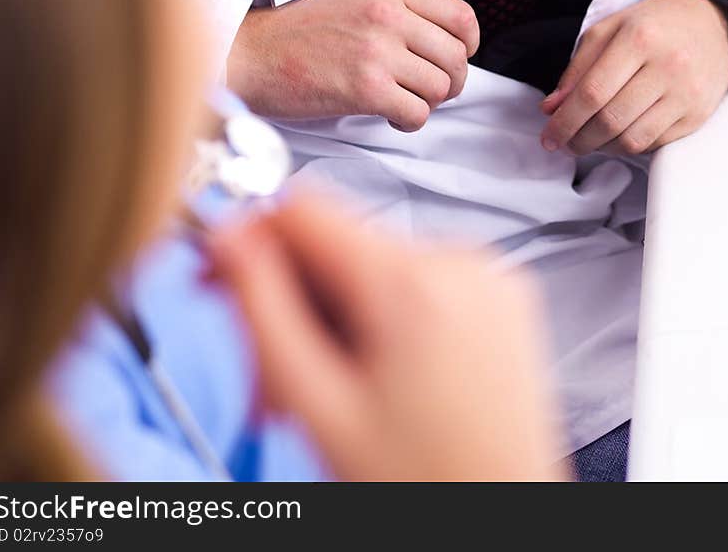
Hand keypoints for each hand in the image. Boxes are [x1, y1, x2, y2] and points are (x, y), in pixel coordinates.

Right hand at [209, 193, 563, 482]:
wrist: (507, 520)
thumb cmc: (428, 485)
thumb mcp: (320, 408)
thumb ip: (263, 312)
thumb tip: (227, 237)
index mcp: (412, 282)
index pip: (303, 208)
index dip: (250, 242)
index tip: (219, 281)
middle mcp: (459, 260)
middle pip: (337, 245)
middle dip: (291, 306)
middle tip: (270, 383)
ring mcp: (486, 274)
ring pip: (372, 265)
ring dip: (334, 319)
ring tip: (327, 395)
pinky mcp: (500, 293)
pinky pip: (417, 281)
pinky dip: (383, 320)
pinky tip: (375, 378)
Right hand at [227, 0, 478, 129]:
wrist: (252, 53)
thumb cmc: (296, 31)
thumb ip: (395, 9)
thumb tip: (437, 38)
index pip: (460, 15)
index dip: (469, 43)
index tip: (458, 56)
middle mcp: (388, 16)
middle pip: (456, 57)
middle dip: (451, 81)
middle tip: (432, 90)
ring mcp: (378, 52)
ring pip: (439, 87)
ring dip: (428, 102)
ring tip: (404, 101)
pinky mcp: (366, 89)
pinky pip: (416, 113)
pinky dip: (408, 121)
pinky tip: (389, 115)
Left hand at [540, 0, 727, 155]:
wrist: (712, 22)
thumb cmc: (654, 25)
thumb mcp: (609, 30)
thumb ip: (577, 68)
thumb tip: (551, 108)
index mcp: (638, 39)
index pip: (592, 92)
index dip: (564, 121)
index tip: (548, 136)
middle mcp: (667, 66)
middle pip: (610, 120)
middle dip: (578, 139)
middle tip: (564, 143)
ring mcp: (686, 93)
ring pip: (633, 139)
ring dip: (602, 148)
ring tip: (588, 141)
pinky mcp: (698, 114)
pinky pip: (655, 144)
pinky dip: (628, 146)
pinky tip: (617, 136)